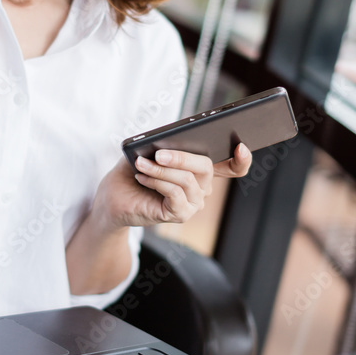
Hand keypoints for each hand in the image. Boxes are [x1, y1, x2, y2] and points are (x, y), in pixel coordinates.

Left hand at [91, 143, 251, 230]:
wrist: (113, 198)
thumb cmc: (132, 172)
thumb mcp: (147, 151)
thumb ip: (162, 144)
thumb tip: (169, 140)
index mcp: (198, 169)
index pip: (232, 166)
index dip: (242, 159)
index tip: (241, 146)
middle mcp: (201, 186)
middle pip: (206, 167)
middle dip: (182, 157)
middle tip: (159, 153)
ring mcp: (193, 202)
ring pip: (187, 180)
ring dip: (161, 170)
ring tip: (141, 164)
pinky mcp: (181, 214)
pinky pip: (175, 194)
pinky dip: (157, 182)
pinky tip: (142, 177)